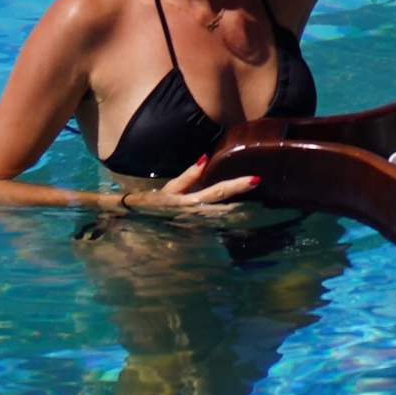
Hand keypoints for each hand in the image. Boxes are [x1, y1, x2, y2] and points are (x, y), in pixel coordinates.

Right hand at [126, 157, 258, 219]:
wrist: (134, 225)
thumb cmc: (150, 203)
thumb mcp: (169, 189)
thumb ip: (189, 176)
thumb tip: (205, 158)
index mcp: (191, 201)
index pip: (218, 191)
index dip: (237, 185)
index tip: (256, 179)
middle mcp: (197, 215)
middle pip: (227, 209)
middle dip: (245, 204)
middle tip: (261, 193)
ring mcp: (197, 228)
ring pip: (223, 220)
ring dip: (239, 215)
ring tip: (258, 209)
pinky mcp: (195, 237)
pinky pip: (213, 229)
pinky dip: (225, 224)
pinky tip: (238, 221)